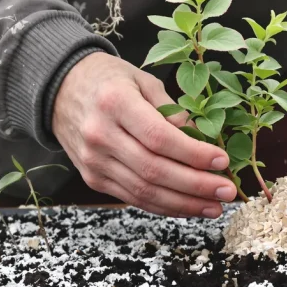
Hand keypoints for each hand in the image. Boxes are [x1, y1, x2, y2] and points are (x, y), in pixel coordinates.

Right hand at [52, 52, 236, 217]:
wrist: (60, 89)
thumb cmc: (108, 80)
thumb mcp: (143, 80)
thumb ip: (172, 110)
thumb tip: (202, 142)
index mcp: (114, 103)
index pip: (159, 137)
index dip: (193, 154)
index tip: (222, 161)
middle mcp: (100, 135)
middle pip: (154, 170)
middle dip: (196, 186)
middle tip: (227, 192)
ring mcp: (93, 161)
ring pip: (144, 192)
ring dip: (184, 204)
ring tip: (214, 206)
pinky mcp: (92, 178)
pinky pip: (133, 198)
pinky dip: (164, 206)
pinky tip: (188, 206)